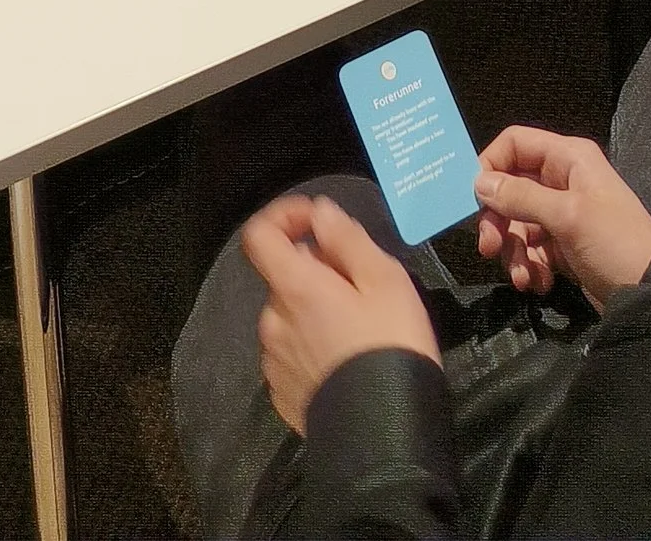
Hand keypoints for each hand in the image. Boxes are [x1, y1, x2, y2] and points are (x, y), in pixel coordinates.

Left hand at [244, 194, 438, 436]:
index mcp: (294, 288)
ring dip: (313, 311)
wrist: (384, 436)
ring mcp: (274, 363)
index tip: (316, 220)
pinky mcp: (282, 394)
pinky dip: (311, 346)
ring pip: (288, 317)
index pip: (259, 236)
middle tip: (360, 287)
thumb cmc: (390, 346)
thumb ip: (347, 240)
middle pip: (283, 278)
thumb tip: (320, 213)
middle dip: (315, 271)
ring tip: (358, 329)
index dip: (282, 216)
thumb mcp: (386, 281)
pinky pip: (290, 354)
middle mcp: (273, 322)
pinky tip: (344, 361)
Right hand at [472, 128, 650, 309]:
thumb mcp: (568, 216)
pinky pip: (532, 250)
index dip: (490, 166)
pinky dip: (530, 267)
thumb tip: (479, 182)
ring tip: (524, 278)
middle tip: (489, 248)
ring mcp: (562, 215)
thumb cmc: (613, 242)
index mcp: (567, 158)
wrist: (650, 293)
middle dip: (498, 221)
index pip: (515, 144)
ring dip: (514, 252)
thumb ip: (521, 197)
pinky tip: (539, 284)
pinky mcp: (563, 247)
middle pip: (510, 189)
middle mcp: (562, 181)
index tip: (473, 199)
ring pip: (517, 225)